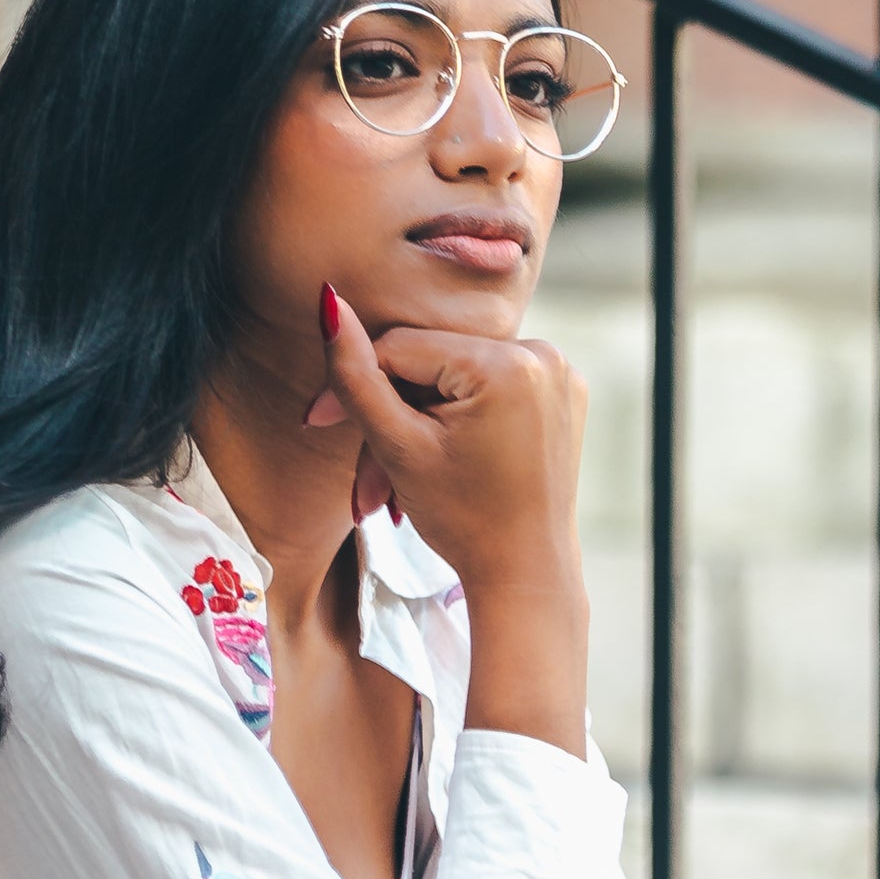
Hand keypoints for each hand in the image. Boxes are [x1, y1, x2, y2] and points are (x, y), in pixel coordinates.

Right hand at [307, 288, 586, 619]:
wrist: (524, 576)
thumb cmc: (463, 521)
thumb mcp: (399, 447)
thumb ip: (357, 375)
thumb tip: (327, 302)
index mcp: (508, 364)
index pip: (403, 348)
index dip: (356, 382)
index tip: (316, 421)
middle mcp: (544, 356)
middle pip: (433, 364)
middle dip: (392, 414)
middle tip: (361, 471)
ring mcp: (560, 373)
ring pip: (458, 377)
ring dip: (421, 420)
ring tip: (393, 481)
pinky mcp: (563, 393)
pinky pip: (491, 388)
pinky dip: (460, 417)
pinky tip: (444, 456)